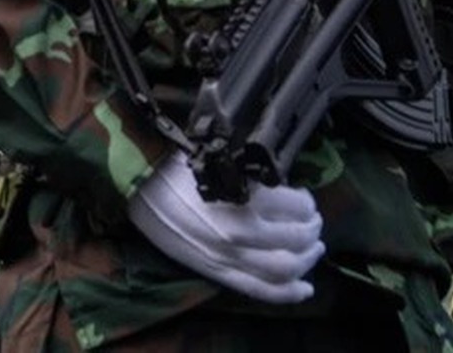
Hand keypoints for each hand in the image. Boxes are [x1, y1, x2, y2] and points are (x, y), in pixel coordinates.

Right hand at [126, 152, 324, 303]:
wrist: (138, 185)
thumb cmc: (177, 164)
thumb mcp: (222, 160)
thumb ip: (254, 176)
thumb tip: (284, 186)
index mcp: (244, 196)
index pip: (296, 205)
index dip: (307, 203)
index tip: (306, 199)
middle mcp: (242, 230)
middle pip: (297, 238)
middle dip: (312, 230)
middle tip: (314, 222)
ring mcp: (230, 255)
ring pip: (286, 267)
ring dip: (307, 259)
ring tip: (313, 248)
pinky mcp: (218, 270)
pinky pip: (261, 290)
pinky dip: (289, 293)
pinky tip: (306, 289)